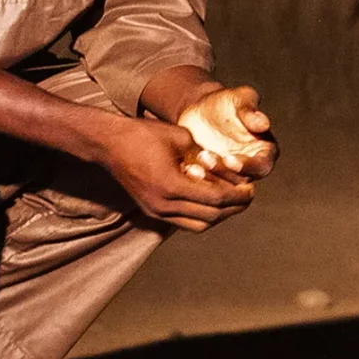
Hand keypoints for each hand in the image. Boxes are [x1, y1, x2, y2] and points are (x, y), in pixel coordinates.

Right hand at [93, 114, 254, 232]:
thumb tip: (225, 167)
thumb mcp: (180, 136)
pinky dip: (200, 214)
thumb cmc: (142, 134)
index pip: (215, 200)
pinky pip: (182, 221)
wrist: (107, 143)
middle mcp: (163, 205)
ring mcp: (155, 211)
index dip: (237, 196)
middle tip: (246, 197)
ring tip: (231, 202)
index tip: (251, 189)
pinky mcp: (150, 211)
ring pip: (197, 224)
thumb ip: (204, 154)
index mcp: (172, 185)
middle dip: (232, 208)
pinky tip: (209, 201)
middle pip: (209, 217)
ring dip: (217, 216)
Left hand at [176, 85, 276, 180]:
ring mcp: (231, 175)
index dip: (247, 165)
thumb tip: (263, 123)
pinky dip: (198, 181)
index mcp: (264, 150)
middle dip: (223, 172)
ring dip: (209, 179)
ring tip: (192, 165)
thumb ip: (250, 109)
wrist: (200, 109)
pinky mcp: (213, 178)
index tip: (229, 158)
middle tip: (205, 157)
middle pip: (242, 180)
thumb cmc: (225, 101)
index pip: (262, 165)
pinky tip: (185, 169)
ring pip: (224, 187)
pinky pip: (208, 186)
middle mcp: (250, 167)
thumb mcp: (239, 98)